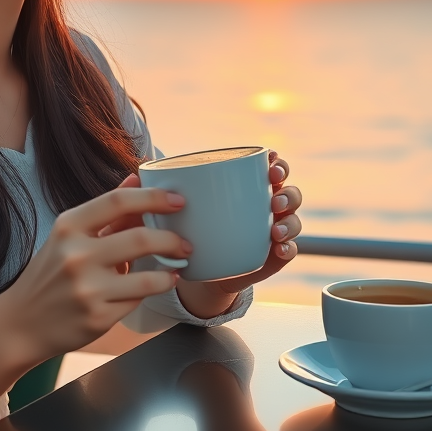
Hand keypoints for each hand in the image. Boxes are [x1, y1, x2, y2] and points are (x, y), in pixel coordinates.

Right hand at [0, 180, 190, 422]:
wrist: (21, 322)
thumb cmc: (50, 272)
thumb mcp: (69, 234)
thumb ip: (105, 209)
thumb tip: (137, 179)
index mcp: (69, 225)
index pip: (118, 201)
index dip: (153, 197)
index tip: (178, 200)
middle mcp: (76, 255)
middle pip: (140, 239)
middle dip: (172, 239)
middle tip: (186, 242)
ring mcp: (87, 289)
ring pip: (147, 277)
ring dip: (170, 270)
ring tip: (177, 265)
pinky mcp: (97, 318)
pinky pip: (137, 301)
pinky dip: (151, 291)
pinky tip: (156, 284)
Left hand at [176, 151, 301, 317]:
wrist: (198, 267)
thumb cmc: (190, 226)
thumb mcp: (177, 208)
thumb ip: (161, 191)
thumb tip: (137, 171)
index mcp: (247, 186)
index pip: (271, 167)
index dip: (277, 163)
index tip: (269, 165)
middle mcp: (265, 205)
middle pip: (288, 190)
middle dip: (286, 191)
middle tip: (273, 198)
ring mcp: (272, 230)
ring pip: (293, 218)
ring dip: (290, 220)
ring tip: (274, 228)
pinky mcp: (272, 256)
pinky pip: (290, 250)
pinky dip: (288, 247)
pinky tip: (278, 248)